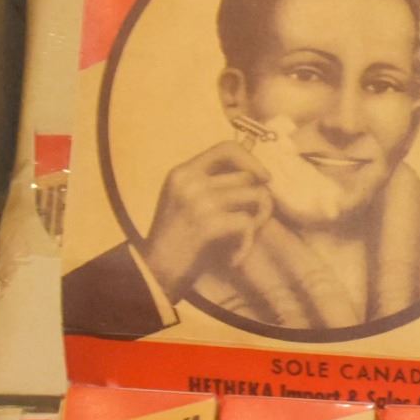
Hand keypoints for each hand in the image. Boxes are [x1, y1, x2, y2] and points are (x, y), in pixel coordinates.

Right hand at [141, 140, 271, 301]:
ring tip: (239, 240)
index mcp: (183, 172)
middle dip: (260, 200)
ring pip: (255, 198)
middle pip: (249, 177)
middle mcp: (190, 182)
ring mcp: (199, 201)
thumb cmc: (177, 240)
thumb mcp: (185, 201)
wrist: (155, 272)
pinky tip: (232, 255)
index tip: (264, 178)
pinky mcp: (208, 224)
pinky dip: (245, 243)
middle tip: (253, 222)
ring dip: (256, 222)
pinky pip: (248, 223)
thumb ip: (212, 184)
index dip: (252, 160)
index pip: (226, 147)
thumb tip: (258, 177)